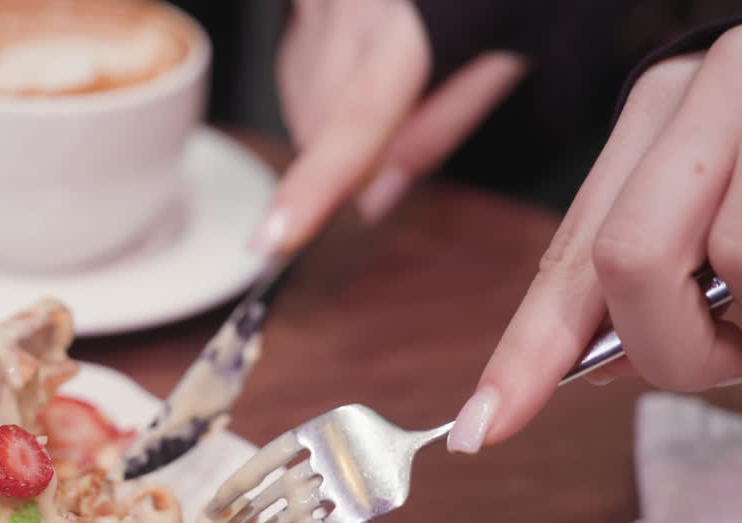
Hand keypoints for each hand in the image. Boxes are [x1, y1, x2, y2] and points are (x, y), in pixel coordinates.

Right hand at [253, 0, 526, 253]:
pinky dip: (326, 85)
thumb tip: (377, 198)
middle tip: (412, 117)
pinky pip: (295, 69)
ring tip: (396, 73)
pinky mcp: (297, 1)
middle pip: (323, 127)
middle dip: (356, 153)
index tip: (273, 238)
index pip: (356, 122)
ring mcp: (316, 2)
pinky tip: (360, 55)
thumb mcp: (509, 45)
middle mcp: (350, 9)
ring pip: (304, 105)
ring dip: (339, 119)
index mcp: (409, 26)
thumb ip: (444, 122)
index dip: (313, 187)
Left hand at [449, 27, 741, 453]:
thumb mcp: (719, 192)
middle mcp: (699, 94)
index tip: (481, 430)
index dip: (523, 355)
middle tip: (728, 355)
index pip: (568, 257)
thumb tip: (597, 370)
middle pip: (628, 262)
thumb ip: (653, 267)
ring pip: (733, 264)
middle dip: (673, 342)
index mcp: (654, 114)